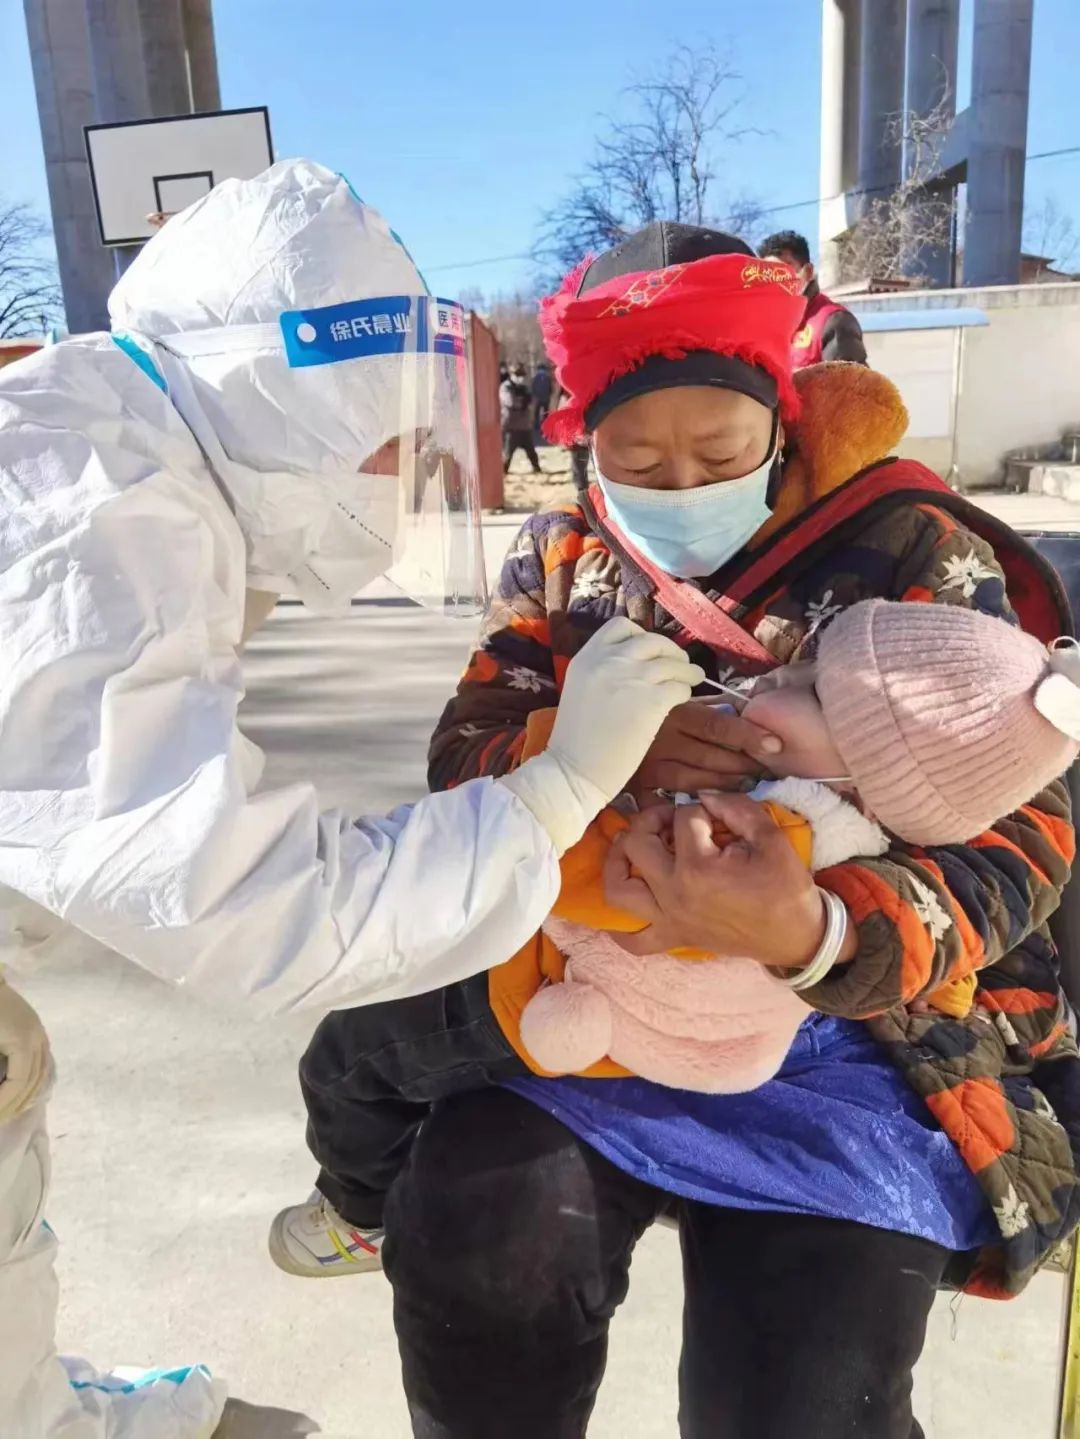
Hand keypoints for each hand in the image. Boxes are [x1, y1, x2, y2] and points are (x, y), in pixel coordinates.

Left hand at [0, 978, 50, 1122]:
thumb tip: (0, 1087)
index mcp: (22, 1040)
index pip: (18, 1082)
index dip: (4, 1102)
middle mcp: (37, 1037)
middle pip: (33, 1081)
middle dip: (13, 1104)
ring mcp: (38, 1031)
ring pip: (41, 1072)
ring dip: (26, 1096)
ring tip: (8, 1112)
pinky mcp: (34, 1027)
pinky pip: (41, 1061)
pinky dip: (34, 1080)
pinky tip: (21, 1093)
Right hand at [502, 619, 702, 852]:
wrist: (572, 770)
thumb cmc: (575, 740)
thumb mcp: (580, 689)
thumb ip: (602, 671)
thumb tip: (636, 664)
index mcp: (586, 657)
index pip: (620, 626)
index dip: (641, 636)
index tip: (649, 651)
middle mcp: (608, 660)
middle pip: (652, 640)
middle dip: (670, 651)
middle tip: (679, 663)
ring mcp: (631, 678)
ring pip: (672, 662)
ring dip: (686, 670)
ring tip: (693, 678)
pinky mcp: (651, 701)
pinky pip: (679, 686)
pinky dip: (685, 690)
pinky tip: (683, 698)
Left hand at [603, 792, 840, 967]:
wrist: (796, 936)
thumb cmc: (786, 888)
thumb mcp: (771, 839)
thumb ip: (737, 808)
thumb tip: (704, 796)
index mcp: (699, 868)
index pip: (683, 819)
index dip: (702, 809)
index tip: (720, 817)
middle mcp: (674, 894)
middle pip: (637, 843)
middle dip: (652, 820)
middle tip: (672, 818)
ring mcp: (669, 919)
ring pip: (618, 888)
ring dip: (619, 861)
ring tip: (633, 845)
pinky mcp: (673, 937)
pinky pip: (632, 940)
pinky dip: (619, 925)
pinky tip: (630, 899)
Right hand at [628, 701, 781, 804]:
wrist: (594, 728)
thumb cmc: (639, 705)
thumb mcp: (668, 697)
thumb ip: (699, 706)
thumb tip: (738, 710)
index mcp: (673, 712)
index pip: (718, 725)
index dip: (748, 736)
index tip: (776, 745)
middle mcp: (662, 739)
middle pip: (712, 757)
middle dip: (745, 766)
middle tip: (770, 771)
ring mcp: (649, 765)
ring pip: (695, 781)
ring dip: (725, 786)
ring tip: (748, 787)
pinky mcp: (636, 785)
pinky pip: (664, 802)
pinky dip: (684, 809)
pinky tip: (706, 810)